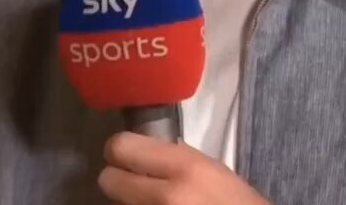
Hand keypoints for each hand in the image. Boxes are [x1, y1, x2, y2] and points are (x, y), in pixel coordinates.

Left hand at [99, 132, 270, 204]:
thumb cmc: (238, 204)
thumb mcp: (212, 170)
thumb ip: (176, 159)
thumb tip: (142, 154)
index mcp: (185, 168)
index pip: (122, 147)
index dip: (119, 150)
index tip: (125, 155)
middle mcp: (166, 196)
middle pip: (108, 180)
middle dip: (116, 180)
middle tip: (132, 183)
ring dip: (129, 203)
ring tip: (153, 202)